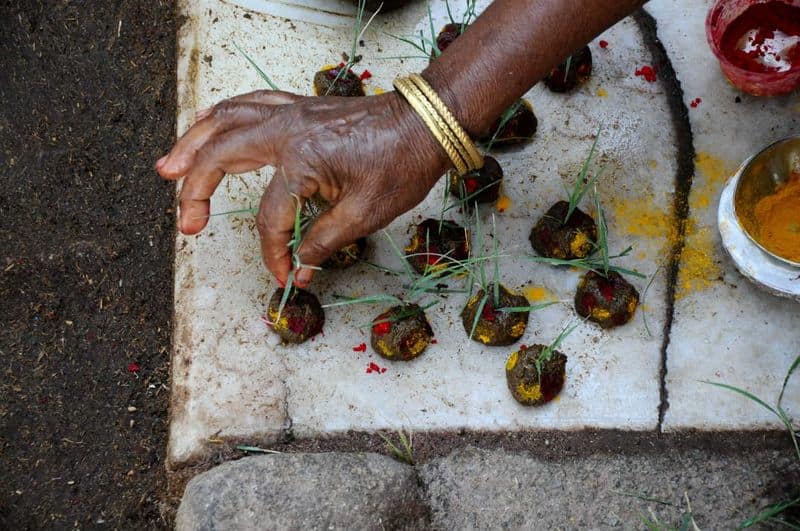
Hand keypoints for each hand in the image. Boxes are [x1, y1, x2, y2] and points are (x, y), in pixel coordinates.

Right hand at [156, 90, 448, 286]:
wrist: (426, 123)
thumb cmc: (402, 164)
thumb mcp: (365, 214)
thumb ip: (323, 243)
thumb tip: (300, 269)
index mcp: (302, 160)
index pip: (271, 218)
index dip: (274, 254)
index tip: (285, 277)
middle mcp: (286, 130)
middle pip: (221, 156)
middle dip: (196, 192)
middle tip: (186, 224)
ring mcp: (289, 113)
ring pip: (224, 120)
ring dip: (192, 144)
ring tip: (168, 168)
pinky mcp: (297, 107)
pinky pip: (246, 104)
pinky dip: (220, 115)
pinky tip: (209, 125)